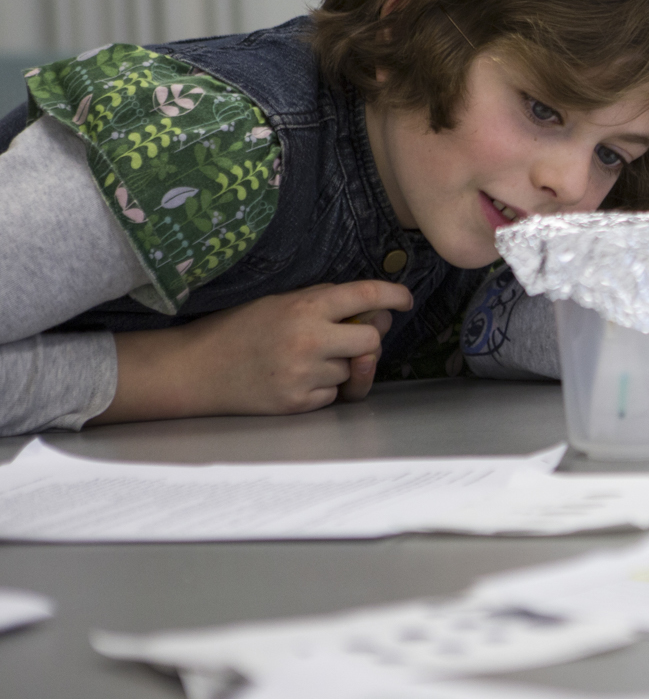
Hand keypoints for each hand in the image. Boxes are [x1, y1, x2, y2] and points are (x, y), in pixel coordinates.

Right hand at [95, 281, 413, 424]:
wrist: (195, 369)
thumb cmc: (238, 329)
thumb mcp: (279, 302)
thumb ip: (325, 302)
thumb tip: (375, 311)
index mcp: (305, 306)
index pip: (366, 296)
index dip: (393, 295)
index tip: (405, 300)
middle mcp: (309, 340)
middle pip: (371, 339)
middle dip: (366, 338)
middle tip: (347, 337)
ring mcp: (304, 374)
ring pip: (353, 370)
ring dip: (340, 366)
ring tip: (304, 358)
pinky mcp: (297, 403)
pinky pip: (333, 396)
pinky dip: (324, 389)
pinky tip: (295, 379)